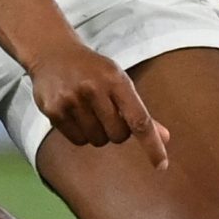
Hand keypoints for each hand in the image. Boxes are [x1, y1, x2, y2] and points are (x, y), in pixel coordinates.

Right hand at [28, 39, 170, 166]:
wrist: (53, 53)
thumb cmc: (93, 71)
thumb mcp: (118, 81)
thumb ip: (139, 110)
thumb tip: (165, 137)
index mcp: (116, 80)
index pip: (139, 119)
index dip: (152, 144)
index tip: (161, 165)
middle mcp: (94, 88)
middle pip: (118, 135)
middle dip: (116, 131)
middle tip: (107, 113)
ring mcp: (72, 99)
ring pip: (97, 140)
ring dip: (97, 133)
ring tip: (88, 110)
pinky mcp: (54, 110)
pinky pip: (78, 140)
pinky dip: (80, 133)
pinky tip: (74, 113)